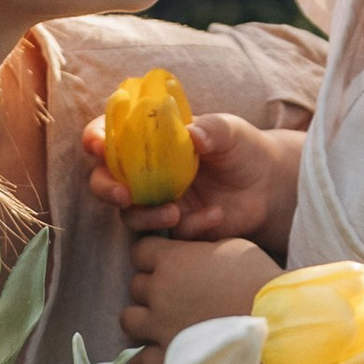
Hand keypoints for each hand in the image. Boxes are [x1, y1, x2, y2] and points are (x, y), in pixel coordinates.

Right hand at [82, 108, 300, 245]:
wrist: (269, 185)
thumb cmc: (243, 148)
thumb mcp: (230, 131)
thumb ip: (212, 129)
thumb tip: (192, 135)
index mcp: (150, 140)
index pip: (109, 136)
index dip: (95, 139)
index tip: (97, 146)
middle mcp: (145, 172)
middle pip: (104, 181)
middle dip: (105, 188)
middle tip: (124, 195)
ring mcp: (157, 202)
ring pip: (130, 216)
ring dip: (145, 216)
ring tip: (175, 213)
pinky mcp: (176, 227)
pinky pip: (169, 235)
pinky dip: (191, 226)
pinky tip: (217, 215)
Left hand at [123, 231, 281, 350]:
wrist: (276, 319)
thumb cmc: (259, 278)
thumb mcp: (231, 246)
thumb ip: (200, 249)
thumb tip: (192, 255)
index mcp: (172, 260)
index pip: (141, 251)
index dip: (155, 257)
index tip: (171, 264)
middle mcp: (159, 291)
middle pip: (136, 285)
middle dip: (153, 288)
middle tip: (176, 295)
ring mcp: (160, 326)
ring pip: (129, 319)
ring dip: (144, 319)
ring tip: (164, 323)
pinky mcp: (170, 356)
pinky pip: (139, 360)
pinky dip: (146, 357)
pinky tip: (162, 353)